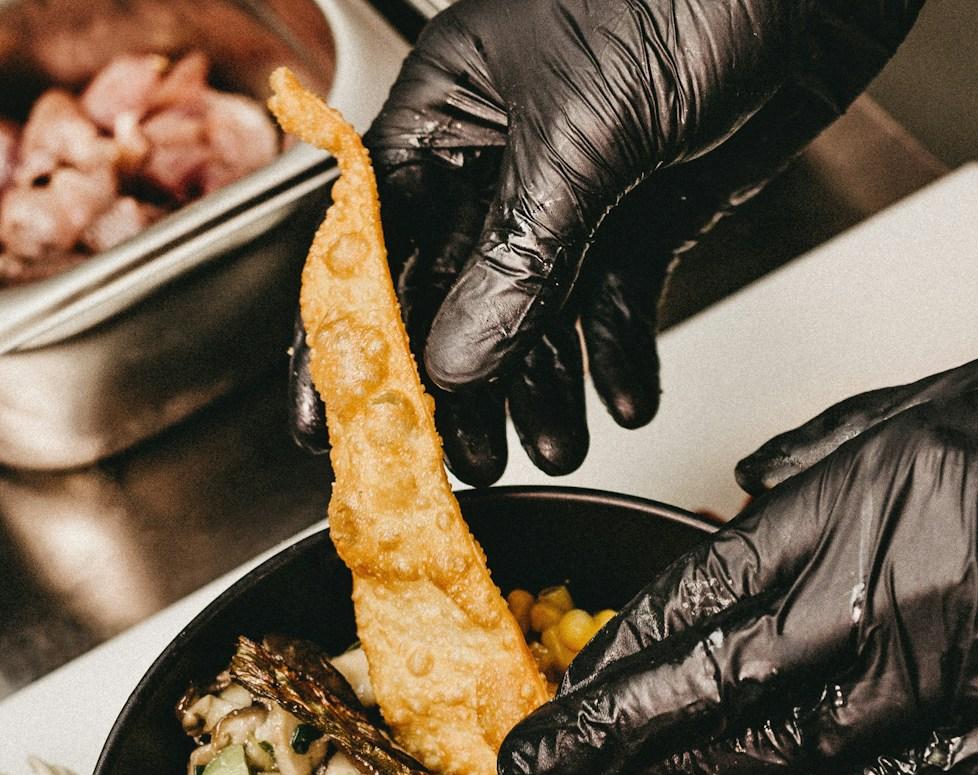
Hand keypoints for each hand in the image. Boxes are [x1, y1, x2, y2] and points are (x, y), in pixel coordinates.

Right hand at [289, 0, 923, 484]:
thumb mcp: (583, 131)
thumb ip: (518, 254)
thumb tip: (454, 357)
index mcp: (449, 110)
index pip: (372, 241)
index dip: (348, 339)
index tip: (332, 421)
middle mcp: (502, 155)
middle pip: (454, 296)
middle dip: (462, 387)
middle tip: (467, 460)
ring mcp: (576, 190)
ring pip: (538, 313)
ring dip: (546, 387)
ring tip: (558, 447)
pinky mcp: (645, 212)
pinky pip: (618, 301)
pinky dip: (622, 355)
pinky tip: (627, 401)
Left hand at [497, 351, 977, 774]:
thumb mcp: (953, 398)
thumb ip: (829, 455)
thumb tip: (743, 500)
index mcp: (861, 503)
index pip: (693, 601)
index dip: (612, 662)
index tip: (558, 698)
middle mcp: (883, 607)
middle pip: (706, 695)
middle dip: (610, 742)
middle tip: (537, 773)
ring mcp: (941, 690)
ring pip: (774, 758)